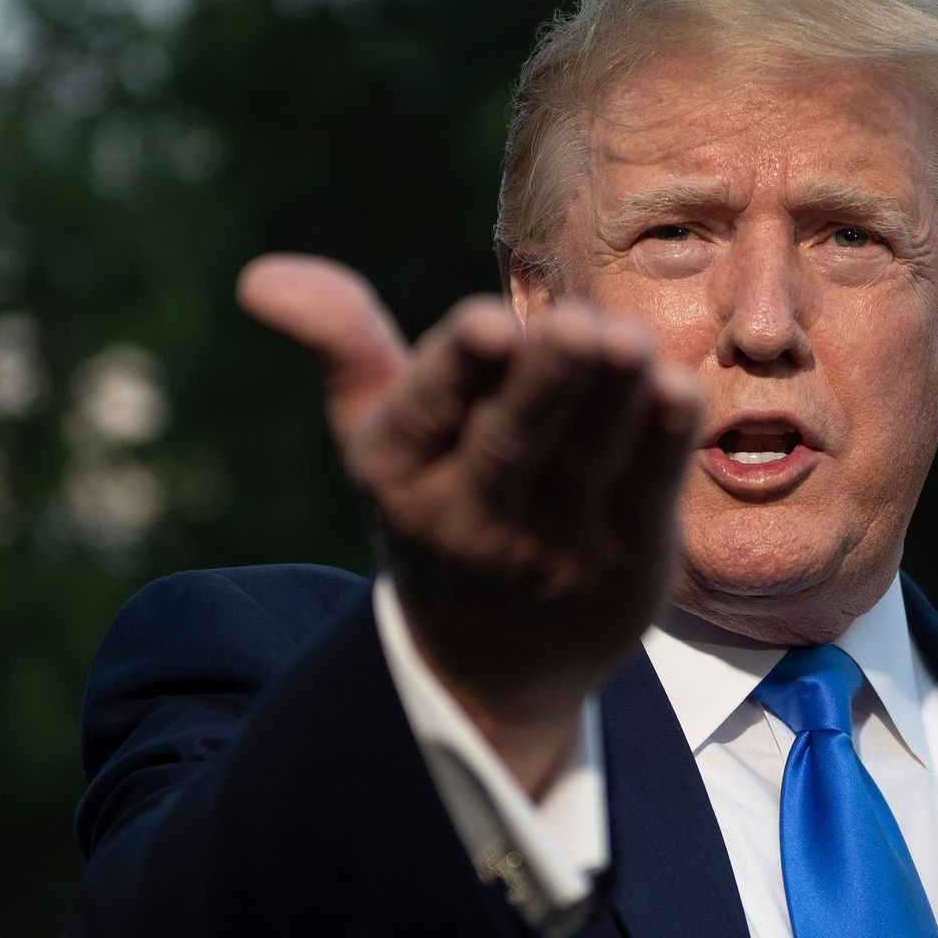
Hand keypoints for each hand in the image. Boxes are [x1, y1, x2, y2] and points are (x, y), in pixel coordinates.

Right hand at [237, 254, 701, 793]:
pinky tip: (676, 388)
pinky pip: (647, 493)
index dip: (460, 365)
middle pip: (512, 442)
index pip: (428, 409)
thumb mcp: (377, 433)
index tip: (489, 321)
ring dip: (614, 398)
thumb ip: (343, 344)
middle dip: (548, 381)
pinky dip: (664, 442)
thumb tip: (261, 277)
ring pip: (585, 461)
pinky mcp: (626, 561)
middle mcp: (469, 516)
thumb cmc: (436, 499)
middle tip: (581, 327)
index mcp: (398, 469)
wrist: (493, 660)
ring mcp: (552, 545)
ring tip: (630, 339)